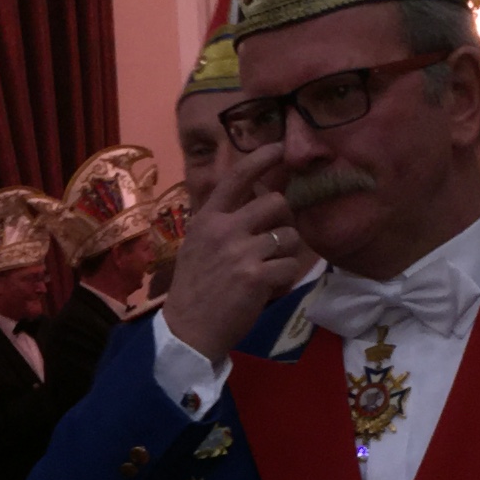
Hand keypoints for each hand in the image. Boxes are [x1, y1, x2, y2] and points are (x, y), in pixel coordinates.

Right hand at [161, 150, 320, 360]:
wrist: (188, 330)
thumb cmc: (195, 288)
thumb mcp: (198, 244)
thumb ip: (221, 221)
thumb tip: (254, 198)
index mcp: (207, 219)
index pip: (236, 177)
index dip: (260, 158)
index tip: (279, 148)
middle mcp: (223, 229)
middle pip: (276, 202)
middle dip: (284, 220)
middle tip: (276, 239)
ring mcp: (240, 252)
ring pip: (289, 236)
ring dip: (287, 253)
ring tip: (270, 270)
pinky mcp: (256, 277)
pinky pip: (290, 267)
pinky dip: (285, 280)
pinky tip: (268, 290)